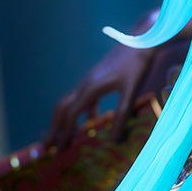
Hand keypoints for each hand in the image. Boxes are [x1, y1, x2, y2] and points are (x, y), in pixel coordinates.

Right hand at [46, 12, 191, 148]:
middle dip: (54, 127)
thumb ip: (122, 115)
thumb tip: (114, 141)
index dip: (63, 133)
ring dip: (66, 120)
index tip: (57, 149)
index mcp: (91, 88)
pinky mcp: (97, 77)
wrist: (143, 40)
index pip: (70, 114)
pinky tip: (92, 119)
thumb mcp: (131, 92)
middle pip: (62, 108)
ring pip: (71, 102)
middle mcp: (85, 83)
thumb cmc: (138, 65)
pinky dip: (82, 111)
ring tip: (66, 136)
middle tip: (48, 146)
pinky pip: (84, 97)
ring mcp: (90, 79)